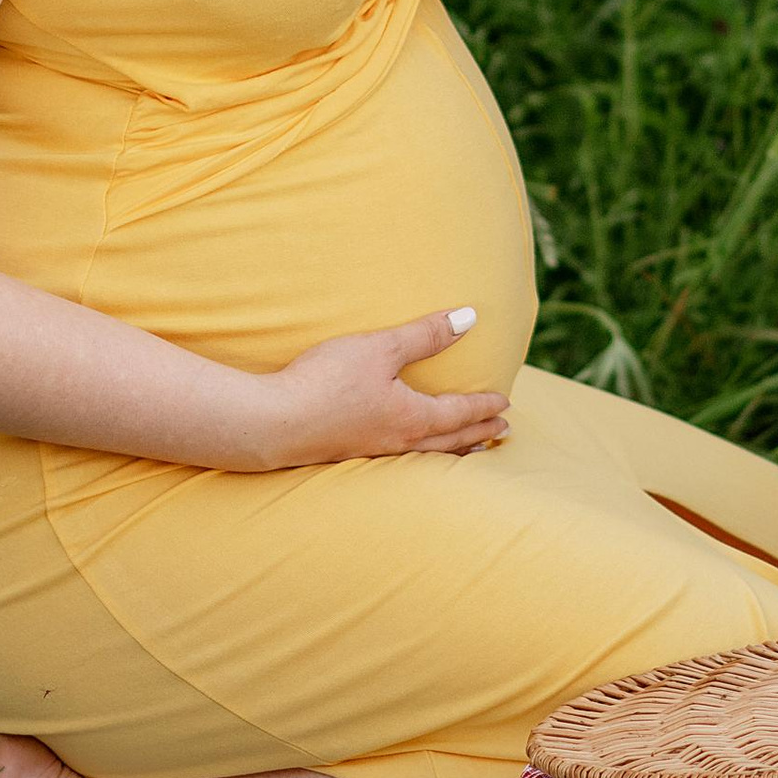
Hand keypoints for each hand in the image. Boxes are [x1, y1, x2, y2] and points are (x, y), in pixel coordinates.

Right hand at [245, 307, 510, 468]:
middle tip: (501, 433)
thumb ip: (425, 334)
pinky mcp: (347, 455)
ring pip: (426, 455)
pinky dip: (423, 456)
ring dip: (454, 451)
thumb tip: (469, 318)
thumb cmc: (327, 382)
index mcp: (412, 418)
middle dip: (477, 435)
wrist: (272, 424)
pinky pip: (401, 460)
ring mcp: (372, 452)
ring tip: (470, 450)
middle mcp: (398, 442)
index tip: (505, 405)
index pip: (459, 413)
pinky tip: (409, 451)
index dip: (484, 407)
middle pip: (449, 442)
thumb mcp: (380, 349)